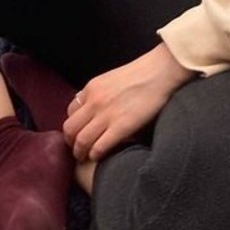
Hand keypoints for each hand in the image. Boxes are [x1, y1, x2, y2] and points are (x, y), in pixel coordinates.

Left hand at [63, 42, 195, 162]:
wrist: (160, 71)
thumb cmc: (140, 75)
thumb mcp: (110, 80)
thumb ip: (98, 94)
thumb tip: (90, 108)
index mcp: (91, 89)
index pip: (70, 112)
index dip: (72, 127)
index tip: (76, 135)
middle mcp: (94, 102)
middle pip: (70, 129)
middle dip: (71, 143)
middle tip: (76, 150)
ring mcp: (107, 114)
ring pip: (81, 140)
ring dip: (80, 153)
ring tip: (85, 158)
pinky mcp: (122, 126)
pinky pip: (99, 147)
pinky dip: (95, 155)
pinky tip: (98, 158)